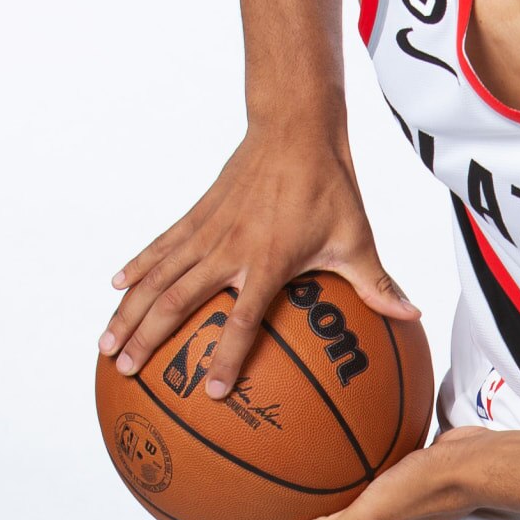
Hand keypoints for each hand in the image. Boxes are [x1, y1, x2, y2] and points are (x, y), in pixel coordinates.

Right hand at [100, 124, 418, 400]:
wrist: (293, 128)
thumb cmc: (329, 187)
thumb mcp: (358, 238)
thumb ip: (378, 283)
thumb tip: (412, 313)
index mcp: (267, 261)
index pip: (243, 319)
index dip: (226, 356)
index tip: (211, 391)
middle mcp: (229, 248)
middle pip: (178, 301)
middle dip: (150, 339)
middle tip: (127, 372)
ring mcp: (207, 231)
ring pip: (158, 276)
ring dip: (129, 311)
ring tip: (106, 344)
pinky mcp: (197, 215)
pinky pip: (160, 246)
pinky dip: (137, 265)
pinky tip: (115, 285)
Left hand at [255, 439, 475, 519]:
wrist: (472, 465)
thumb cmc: (422, 490)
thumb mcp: (369, 515)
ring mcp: (391, 510)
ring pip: (342, 515)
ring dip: (313, 512)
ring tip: (288, 494)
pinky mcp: (400, 483)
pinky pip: (360, 486)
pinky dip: (338, 479)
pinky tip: (329, 453)